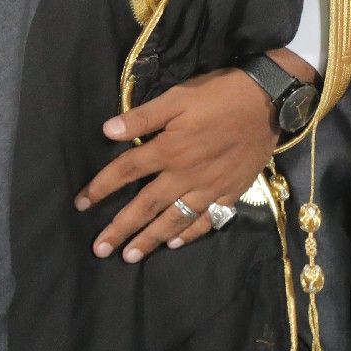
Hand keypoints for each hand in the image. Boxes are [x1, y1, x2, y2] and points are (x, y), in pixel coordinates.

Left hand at [76, 52, 305, 263]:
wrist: (269, 102)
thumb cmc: (220, 94)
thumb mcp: (178, 96)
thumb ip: (143, 116)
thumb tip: (107, 131)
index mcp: (169, 149)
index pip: (126, 171)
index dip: (101, 187)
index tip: (81, 204)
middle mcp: (185, 174)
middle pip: (146, 205)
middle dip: (121, 228)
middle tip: (100, 249)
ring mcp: (209, 188)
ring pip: (174, 219)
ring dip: (150, 239)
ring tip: (130, 256)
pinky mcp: (231, 192)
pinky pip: (208, 220)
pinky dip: (191, 233)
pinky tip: (176, 243)